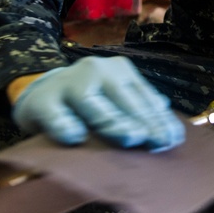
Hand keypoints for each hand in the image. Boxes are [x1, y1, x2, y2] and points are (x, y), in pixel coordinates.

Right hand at [11, 55, 184, 150]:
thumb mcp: (116, 99)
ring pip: (91, 101)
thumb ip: (140, 108)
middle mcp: (96, 70)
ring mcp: (67, 82)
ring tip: (130, 138)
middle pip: (122, 97)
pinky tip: (75, 138)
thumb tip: (170, 127)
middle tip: (157, 142)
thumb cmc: (87, 102)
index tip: (173, 140)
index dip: (160, 119)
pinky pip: (54, 114)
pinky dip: (64, 125)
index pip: (144, 96)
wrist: (40, 93)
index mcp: (119, 70)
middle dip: (142, 121)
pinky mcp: (41, 100)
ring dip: (111, 121)